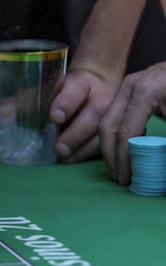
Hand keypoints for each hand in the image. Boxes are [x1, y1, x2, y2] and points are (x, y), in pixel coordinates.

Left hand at [50, 67, 117, 163]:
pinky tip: (75, 159)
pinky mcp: (114, 129)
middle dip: (75, 133)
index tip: (54, 116)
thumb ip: (22, 102)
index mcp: (80, 83)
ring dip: (82, 148)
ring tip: (64, 158)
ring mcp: (111, 114)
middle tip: (59, 148)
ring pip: (102, 132)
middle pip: (93, 114)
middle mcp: (100, 97)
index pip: (75, 90)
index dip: (66, 102)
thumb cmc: (63, 91)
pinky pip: (105, 143)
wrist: (96, 84)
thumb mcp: (46, 88)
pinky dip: (90, 153)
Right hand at [98, 62, 165, 184]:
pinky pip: (114, 115)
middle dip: (110, 156)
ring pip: (106, 121)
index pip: (124, 133)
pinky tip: (125, 150)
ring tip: (119, 167)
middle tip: (119, 177)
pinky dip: (116, 134)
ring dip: (109, 147)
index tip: (127, 179)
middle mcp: (129, 87)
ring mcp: (127, 86)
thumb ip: (165, 144)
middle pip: (107, 127)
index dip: (123, 160)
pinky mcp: (129, 89)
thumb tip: (161, 172)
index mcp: (145, 93)